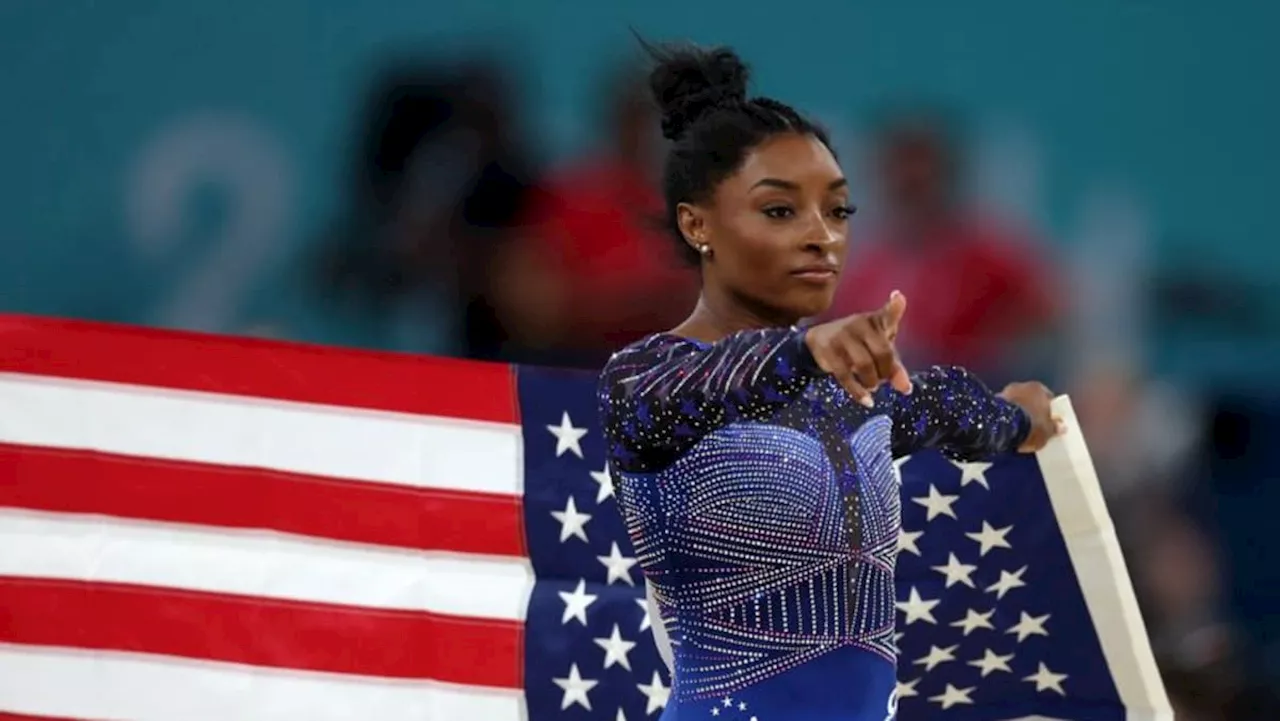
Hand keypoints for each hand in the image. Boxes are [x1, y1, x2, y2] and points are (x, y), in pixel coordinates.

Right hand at [805, 291, 911, 407]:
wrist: (819, 340)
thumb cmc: (858, 344)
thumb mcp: (878, 349)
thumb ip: (894, 366)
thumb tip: (906, 390)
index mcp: (875, 320)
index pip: (888, 314)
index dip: (894, 307)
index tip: (898, 297)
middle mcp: (859, 324)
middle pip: (882, 352)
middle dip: (886, 372)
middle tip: (883, 380)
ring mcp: (842, 336)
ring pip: (864, 365)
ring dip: (872, 381)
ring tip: (872, 385)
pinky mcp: (829, 351)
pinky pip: (845, 375)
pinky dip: (858, 392)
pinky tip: (867, 401)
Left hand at [998, 381, 1066, 452]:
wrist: (1003, 426)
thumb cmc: (1031, 426)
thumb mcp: (1048, 432)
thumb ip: (1055, 428)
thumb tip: (1061, 426)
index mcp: (1040, 389)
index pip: (1049, 398)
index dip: (1050, 411)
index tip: (1050, 421)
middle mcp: (1022, 385)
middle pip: (1031, 399)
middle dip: (1032, 410)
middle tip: (1034, 425)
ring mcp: (1006, 391)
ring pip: (1016, 402)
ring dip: (1018, 411)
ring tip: (1020, 428)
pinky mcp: (993, 401)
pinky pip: (1004, 408)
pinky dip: (1006, 415)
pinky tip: (1008, 427)